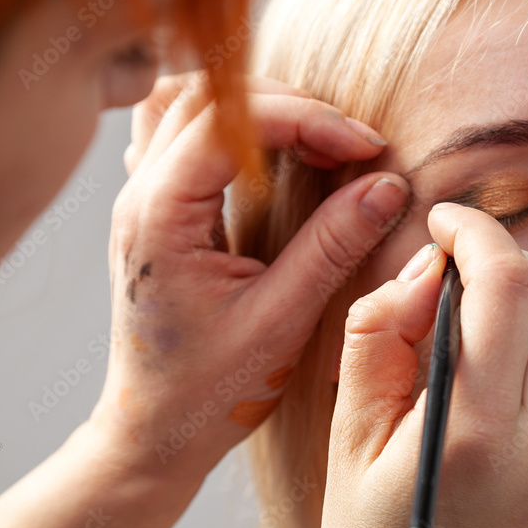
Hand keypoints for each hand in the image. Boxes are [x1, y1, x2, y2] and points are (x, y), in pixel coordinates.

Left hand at [92, 72, 409, 483]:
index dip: (309, 120)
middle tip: (351, 146)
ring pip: (190, 104)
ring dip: (258, 108)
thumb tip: (386, 187)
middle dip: (291, 106)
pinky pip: (183, 134)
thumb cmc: (209, 390)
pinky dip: (232, 127)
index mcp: (160, 217)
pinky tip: (270, 153)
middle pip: (209, 96)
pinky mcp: (158, 210)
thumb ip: (332, 246)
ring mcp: (143, 199)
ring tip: (317, 139)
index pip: (233, 123)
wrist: (157, 431)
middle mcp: (140, 195)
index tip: (366, 149)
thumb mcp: (281, 320)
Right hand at [320, 203, 527, 527]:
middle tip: (459, 271)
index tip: (446, 221)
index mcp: (475, 439)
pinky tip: (514, 375)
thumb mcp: (349, 440)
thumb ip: (381, 335)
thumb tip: (432, 266)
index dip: (476, 231)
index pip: (507, 285)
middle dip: (507, 258)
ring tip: (486, 322)